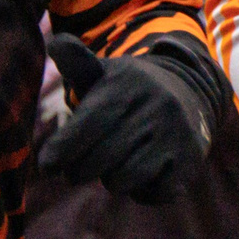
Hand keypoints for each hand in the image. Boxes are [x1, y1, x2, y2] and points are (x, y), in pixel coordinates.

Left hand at [37, 35, 211, 202]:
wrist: (189, 95)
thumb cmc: (128, 91)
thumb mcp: (102, 72)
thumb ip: (75, 61)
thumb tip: (55, 44)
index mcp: (126, 85)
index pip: (86, 126)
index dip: (60, 151)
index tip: (46, 166)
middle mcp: (155, 107)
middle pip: (99, 161)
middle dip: (80, 171)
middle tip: (76, 170)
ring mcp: (176, 134)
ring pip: (123, 180)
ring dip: (112, 180)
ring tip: (113, 164)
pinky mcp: (191, 161)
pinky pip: (153, 194)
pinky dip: (142, 191)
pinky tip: (142, 173)